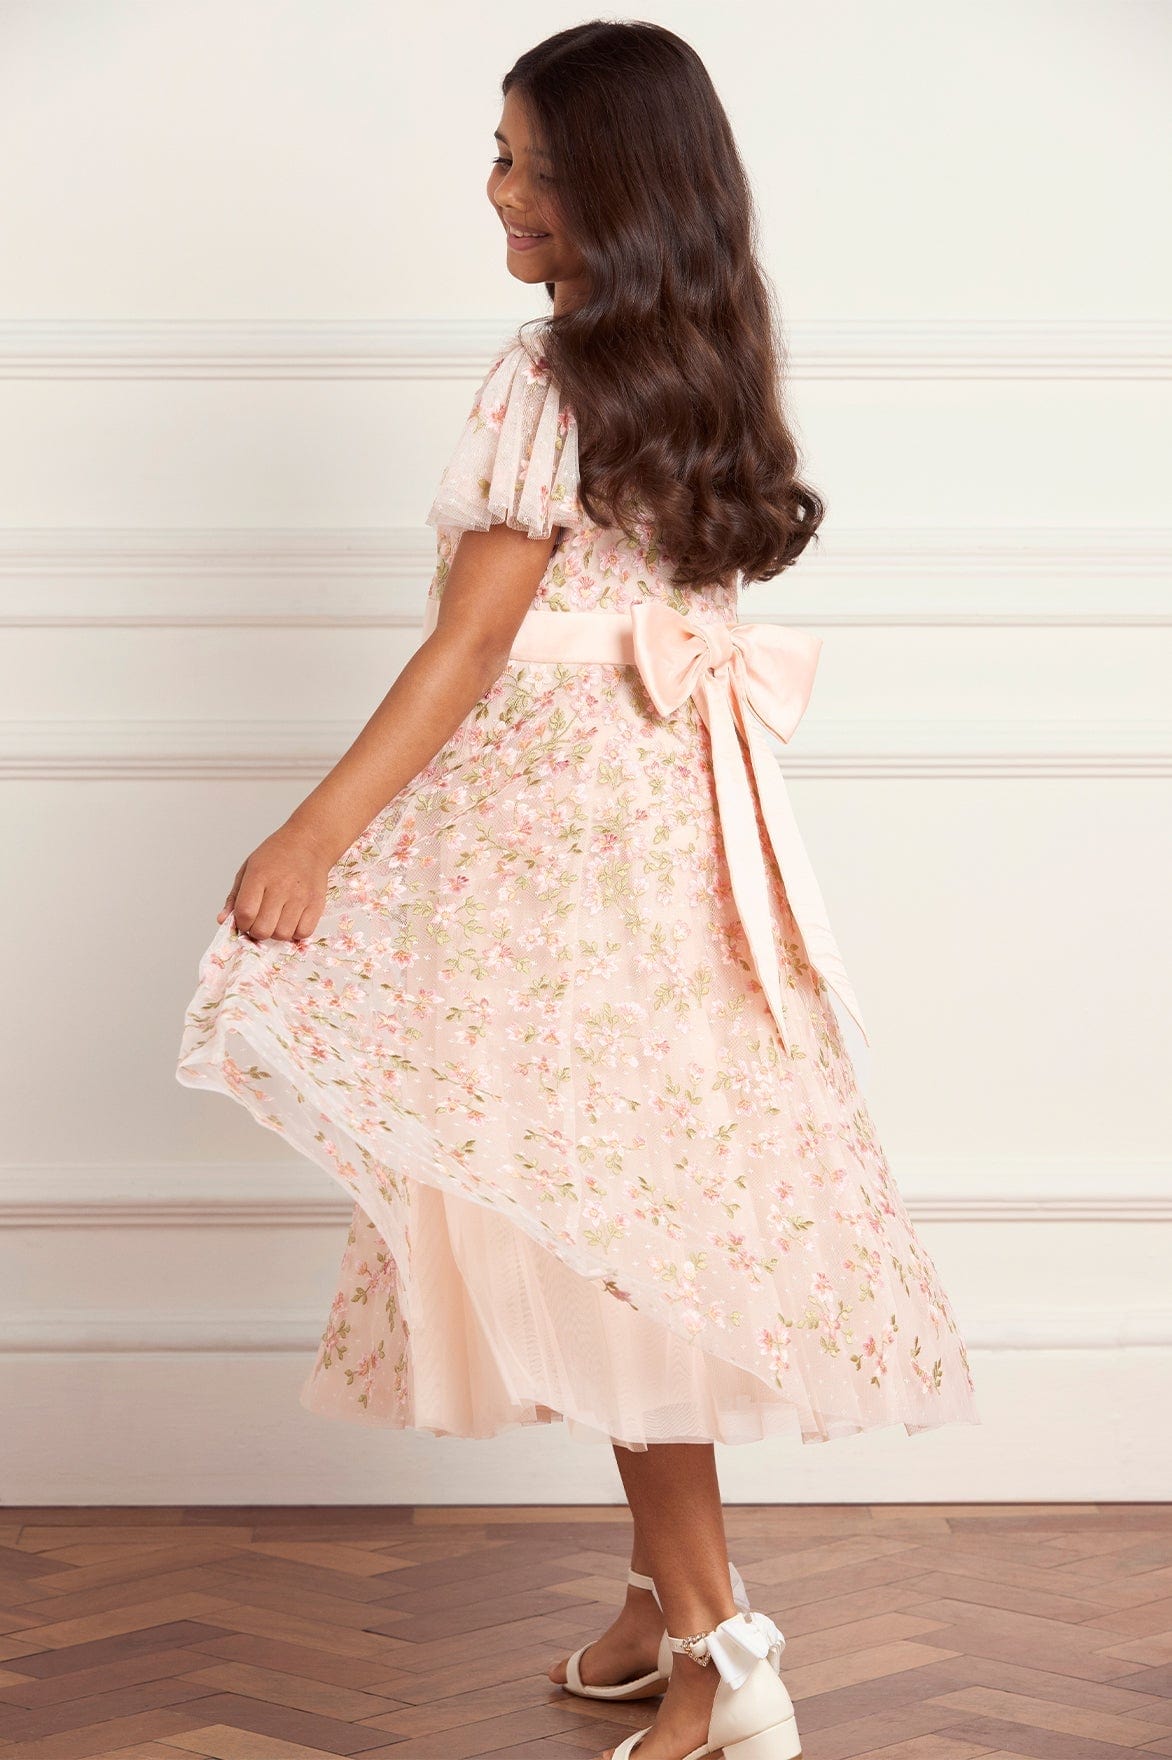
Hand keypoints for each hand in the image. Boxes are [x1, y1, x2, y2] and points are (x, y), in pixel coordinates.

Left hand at [217, 825, 331, 943]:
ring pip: (282, 934)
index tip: (245, 920)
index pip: (245, 913)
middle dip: (257, 931)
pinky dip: (296, 932)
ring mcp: (300, 896)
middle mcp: (280, 887)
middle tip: (260, 921)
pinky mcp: (316, 903)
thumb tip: (223, 920)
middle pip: (263, 929)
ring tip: (277, 920)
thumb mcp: (248, 869)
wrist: (309, 843)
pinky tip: (292, 920)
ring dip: (276, 933)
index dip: (241, 923)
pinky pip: (304, 933)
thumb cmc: (276, 855)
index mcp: (259, 876)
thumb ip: (234, 897)